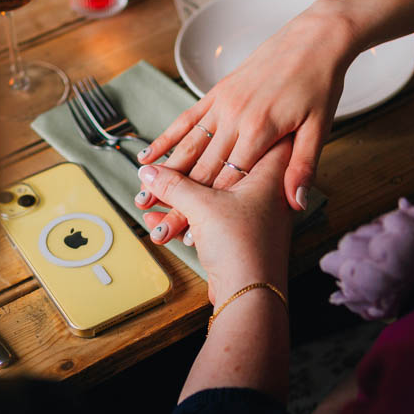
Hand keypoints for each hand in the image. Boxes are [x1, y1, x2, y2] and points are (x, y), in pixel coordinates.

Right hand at [134, 0, 359, 242]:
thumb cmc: (321, 84)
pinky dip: (167, 137)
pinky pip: (187, 118)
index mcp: (260, 132)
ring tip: (143, 196)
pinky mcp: (218, 92)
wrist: (315, 37)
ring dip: (165, 174)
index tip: (186, 234)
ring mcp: (223, 104)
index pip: (227, 181)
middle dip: (178, 201)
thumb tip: (296, 202)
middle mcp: (236, 118)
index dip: (206, 208)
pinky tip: (149, 154)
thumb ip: (302, 167)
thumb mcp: (319, 128)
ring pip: (189, 146)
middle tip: (158, 226)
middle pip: (202, 169)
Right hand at [137, 138, 294, 305]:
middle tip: (160, 164)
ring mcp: (250, 214)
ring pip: (209, 195)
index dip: (238, 126)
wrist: (252, 296)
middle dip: (185, 170)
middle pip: (222, 167)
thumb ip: (174, 185)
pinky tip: (156, 222)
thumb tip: (149, 171)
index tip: (217, 117)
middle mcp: (263, 191)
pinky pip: (205, 218)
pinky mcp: (235, 236)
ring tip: (147, 200)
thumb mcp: (203, 207)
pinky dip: (181, 219)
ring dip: (176, 198)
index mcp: (266, 174)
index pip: (260, 136)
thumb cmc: (245, 247)